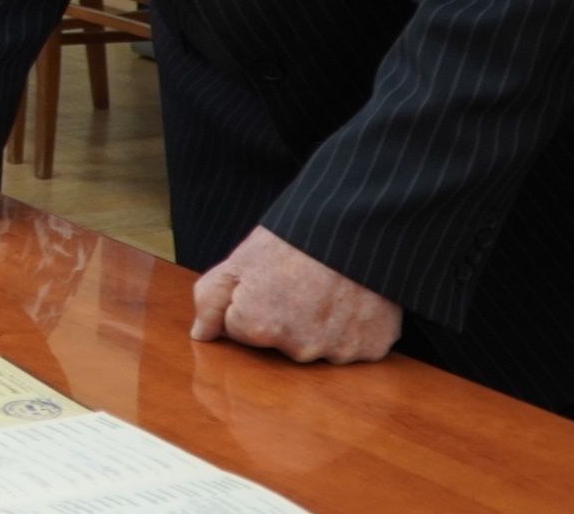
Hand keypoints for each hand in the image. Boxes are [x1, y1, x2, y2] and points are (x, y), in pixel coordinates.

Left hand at [190, 225, 402, 363]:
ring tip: (327, 289)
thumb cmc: (292, 238)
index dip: (251, 304)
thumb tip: (201, 336)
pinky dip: (355, 328)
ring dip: (321, 327)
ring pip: (320, 347)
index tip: (268, 282)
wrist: (354, 221)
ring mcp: (338, 351)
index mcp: (257, 328)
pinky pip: (356, 345)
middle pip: (282, 344)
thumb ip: (209, 301)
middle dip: (285, 320)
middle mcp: (298, 350)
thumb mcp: (237, 261)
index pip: (241, 332)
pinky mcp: (372, 347)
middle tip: (298, 284)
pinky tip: (353, 300)